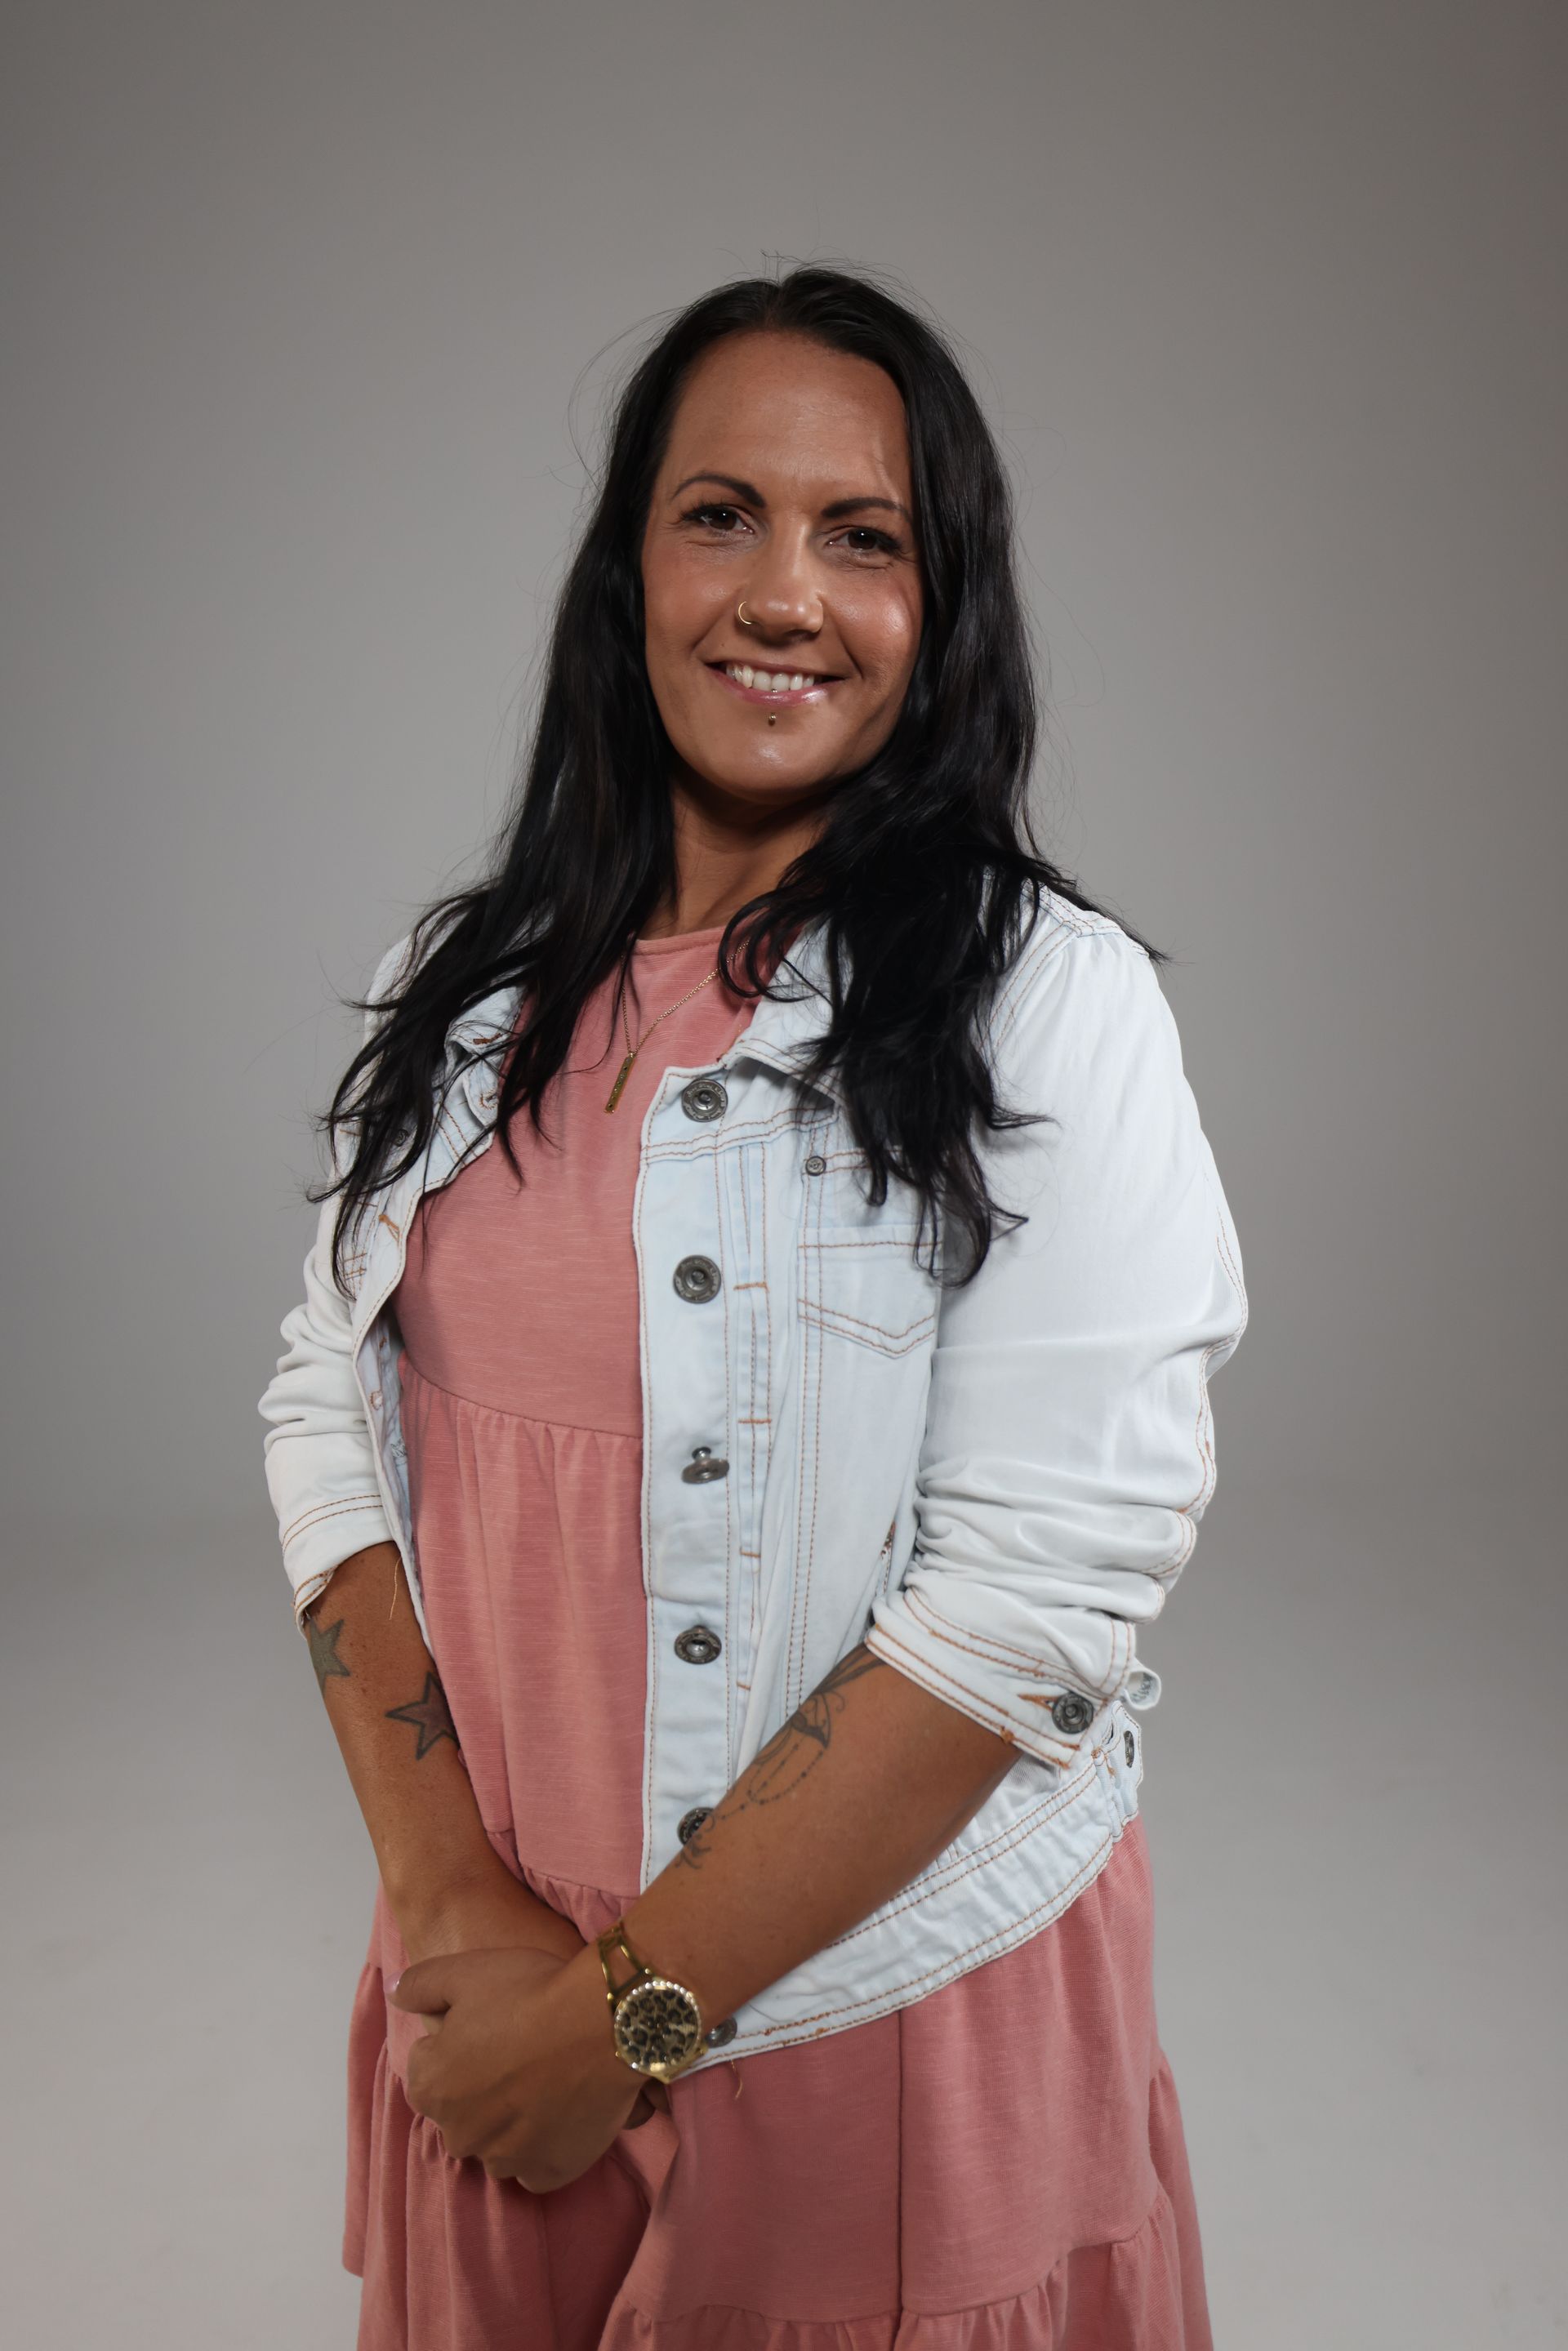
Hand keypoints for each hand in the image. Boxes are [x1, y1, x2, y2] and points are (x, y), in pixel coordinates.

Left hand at [387, 1940, 666, 2188]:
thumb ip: (419, 1985)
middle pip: (460, 2111)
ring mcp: (504, 2159)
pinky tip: (559, 2115)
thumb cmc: (530, 1992)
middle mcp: (458, 2133)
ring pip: (494, 2144)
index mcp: (431, 2087)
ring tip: (544, 2081)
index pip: (427, 2069)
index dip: (456, 2042)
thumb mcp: (465, 1971)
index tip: (489, 2024)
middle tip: (519, 2050)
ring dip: (508, 2122)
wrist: (605, 2023)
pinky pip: (533, 2169)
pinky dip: (541, 2149)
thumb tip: (393, 1993)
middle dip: (479, 2088)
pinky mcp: (548, 2172)